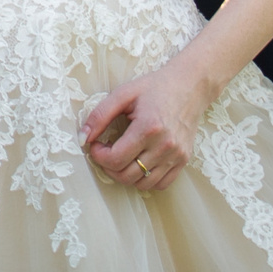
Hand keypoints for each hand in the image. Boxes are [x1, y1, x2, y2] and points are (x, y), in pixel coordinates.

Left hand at [81, 68, 210, 192]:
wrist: (189, 86)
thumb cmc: (155, 87)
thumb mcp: (123, 94)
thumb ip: (100, 115)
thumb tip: (83, 137)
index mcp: (148, 127)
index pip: (115, 159)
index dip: (98, 155)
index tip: (96, 144)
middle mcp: (164, 146)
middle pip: (127, 175)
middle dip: (108, 167)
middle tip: (106, 151)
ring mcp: (176, 156)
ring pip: (143, 184)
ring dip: (126, 175)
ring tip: (122, 157)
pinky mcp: (183, 160)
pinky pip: (161, 184)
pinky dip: (146, 179)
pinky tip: (139, 162)